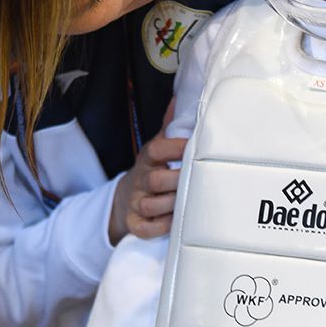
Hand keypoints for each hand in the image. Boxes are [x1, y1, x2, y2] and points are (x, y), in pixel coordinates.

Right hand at [109, 100, 186, 243]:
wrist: (126, 196)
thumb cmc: (153, 168)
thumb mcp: (158, 146)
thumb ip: (170, 126)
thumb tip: (179, 98)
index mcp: (148, 157)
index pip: (157, 149)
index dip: (176, 148)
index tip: (197, 148)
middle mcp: (140, 179)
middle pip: (155, 179)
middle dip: (177, 181)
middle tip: (199, 181)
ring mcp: (135, 201)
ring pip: (150, 204)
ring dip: (171, 205)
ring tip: (191, 203)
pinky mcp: (134, 222)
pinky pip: (144, 228)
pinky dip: (160, 226)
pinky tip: (174, 221)